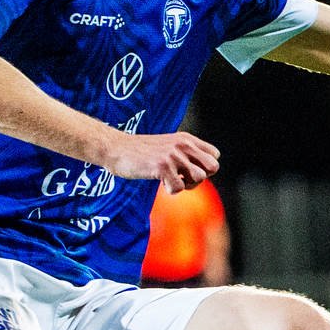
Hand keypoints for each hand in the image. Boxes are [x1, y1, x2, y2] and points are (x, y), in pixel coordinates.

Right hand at [104, 131, 221, 192]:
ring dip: (186, 185)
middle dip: (201, 178)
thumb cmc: (140, 152)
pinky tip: (160, 183)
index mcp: (186, 139)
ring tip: (170, 180)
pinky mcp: (162, 166)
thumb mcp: (168, 145)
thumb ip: (186, 153)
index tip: (188, 169)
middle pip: (213, 167)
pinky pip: (180, 188)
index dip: (204, 167)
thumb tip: (203, 173)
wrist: (115, 148)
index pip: (215, 155)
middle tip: (183, 178)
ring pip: (199, 178)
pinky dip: (171, 191)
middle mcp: (183, 145)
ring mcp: (173, 155)